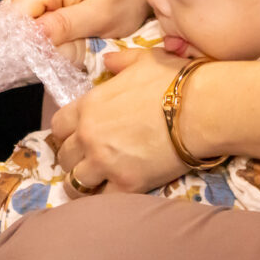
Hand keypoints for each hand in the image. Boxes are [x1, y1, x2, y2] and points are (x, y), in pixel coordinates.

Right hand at [2, 0, 151, 45]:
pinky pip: (23, 15)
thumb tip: (31, 37)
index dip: (23, 42)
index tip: (44, 57)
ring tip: (59, 42)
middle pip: (9, 19)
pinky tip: (55, 34)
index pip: (13, 18)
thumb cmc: (123, 0)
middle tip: (55, 52)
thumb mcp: (100, 17)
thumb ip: (65, 25)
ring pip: (14, 19)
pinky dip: (35, 29)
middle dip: (27, 40)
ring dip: (31, 36)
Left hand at [51, 48, 206, 193]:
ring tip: (96, 182)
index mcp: (89, 106)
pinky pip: (103, 200)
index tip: (77, 136)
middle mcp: (90, 135)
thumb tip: (109, 61)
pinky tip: (114, 192)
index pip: (58, 126)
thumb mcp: (143, 59)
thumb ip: (120, 61)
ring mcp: (106, 162)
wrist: (202, 108)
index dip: (66, 133)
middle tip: (88, 160)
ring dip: (84, 183)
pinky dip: (106, 198)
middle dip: (74, 159)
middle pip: (64, 156)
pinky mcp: (127, 183)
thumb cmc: (175, 80)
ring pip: (76, 183)